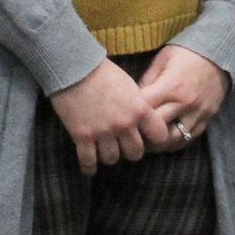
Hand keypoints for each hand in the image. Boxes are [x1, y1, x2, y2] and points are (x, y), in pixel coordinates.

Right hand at [48, 59, 171, 174]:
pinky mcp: (82, 136)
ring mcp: (103, 132)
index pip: (159, 135)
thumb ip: (138, 106)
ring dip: (109, 156)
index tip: (147, 138)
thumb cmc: (103, 72)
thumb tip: (141, 121)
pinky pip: (89, 162)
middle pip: (135, 153)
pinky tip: (89, 166)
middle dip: (130, 150)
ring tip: (104, 151)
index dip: (154, 138)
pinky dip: (89, 167)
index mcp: (140, 109)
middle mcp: (124, 124)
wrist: (75, 68)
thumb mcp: (130, 87)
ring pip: (113, 159)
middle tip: (123, 145)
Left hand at [138, 44, 229, 149]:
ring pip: (174, 139)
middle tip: (131, 134)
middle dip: (142, 133)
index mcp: (170, 87)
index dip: (131, 116)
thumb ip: (147, 81)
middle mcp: (184, 103)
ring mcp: (198, 113)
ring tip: (147, 141)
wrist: (219, 52)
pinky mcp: (207, 118)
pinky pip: (189, 138)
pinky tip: (166, 139)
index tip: (123, 118)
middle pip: (157, 129)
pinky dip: (176, 141)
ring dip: (159, 143)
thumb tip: (132, 101)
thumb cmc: (186, 54)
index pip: (145, 110)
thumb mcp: (162, 60)